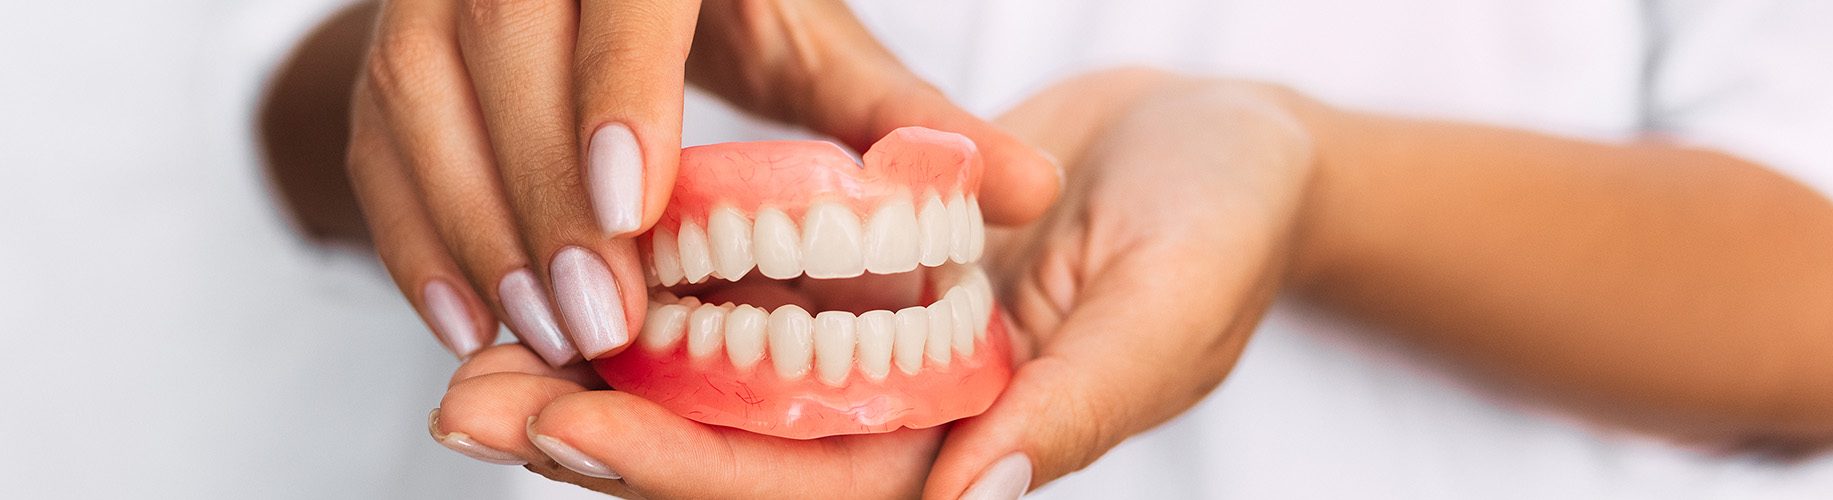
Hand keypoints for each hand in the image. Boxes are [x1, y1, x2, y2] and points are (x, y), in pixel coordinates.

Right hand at [344, 0, 1060, 365]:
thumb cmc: (731, 5)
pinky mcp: (387, 44)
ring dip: (473, 226)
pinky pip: (374, 136)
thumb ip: (899, 119)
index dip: (616, 88)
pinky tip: (470, 322)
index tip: (639, 210)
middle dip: (545, 191)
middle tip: (600, 322)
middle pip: (502, 46)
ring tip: (544, 339)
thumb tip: (1029, 189)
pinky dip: (413, 233)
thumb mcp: (814, 44)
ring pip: (419, 93)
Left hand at [427, 68, 1319, 497]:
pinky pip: (742, 309)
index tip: (569, 430)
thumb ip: (1084, 399)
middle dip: (600, 439)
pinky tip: (564, 276)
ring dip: (597, 382)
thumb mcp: (1170, 298)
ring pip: (716, 394)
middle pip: (732, 460)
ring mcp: (880, 360)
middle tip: (464, 409)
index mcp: (980, 449)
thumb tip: (975, 489)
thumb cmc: (1226, 216)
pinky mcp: (860, 290)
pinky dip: (655, 301)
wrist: (1228, 143)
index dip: (687, 470)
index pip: (812, 491)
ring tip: (469, 362)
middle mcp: (913, 424)